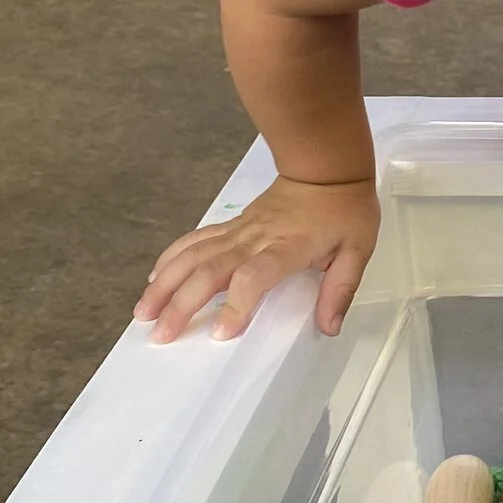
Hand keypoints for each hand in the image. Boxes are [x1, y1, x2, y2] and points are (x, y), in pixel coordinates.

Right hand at [136, 175, 379, 341]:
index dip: (235, 304)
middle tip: (161, 334)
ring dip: (166, 283)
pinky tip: (155, 277)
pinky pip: (196, 239)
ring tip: (143, 311)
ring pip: (194, 255)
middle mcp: (256, 239)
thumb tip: (329, 326)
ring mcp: (239, 230)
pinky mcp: (232, 224)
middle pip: (211, 270)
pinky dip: (172, 257)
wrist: (328, 168)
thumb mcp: (358, 251)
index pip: (254, 276)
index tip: (221, 332)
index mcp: (288, 248)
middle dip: (182, 303)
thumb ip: (341, 289)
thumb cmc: (344, 210)